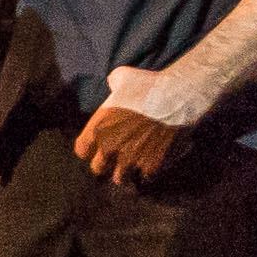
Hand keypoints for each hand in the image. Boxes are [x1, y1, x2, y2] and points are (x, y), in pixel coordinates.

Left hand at [73, 69, 193, 186]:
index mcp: (98, 128)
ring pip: (120, 179)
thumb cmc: (147, 85)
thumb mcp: (121, 77)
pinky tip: (151, 165)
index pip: (81, 150)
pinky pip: (144, 179)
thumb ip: (112, 87)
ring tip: (131, 166)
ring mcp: (130, 159)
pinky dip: (147, 174)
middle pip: (98, 168)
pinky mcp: (150, 166)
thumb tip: (114, 87)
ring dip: (124, 173)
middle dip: (105, 164)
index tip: (96, 147)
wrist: (175, 98)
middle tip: (115, 158)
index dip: (89, 149)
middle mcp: (110, 147)